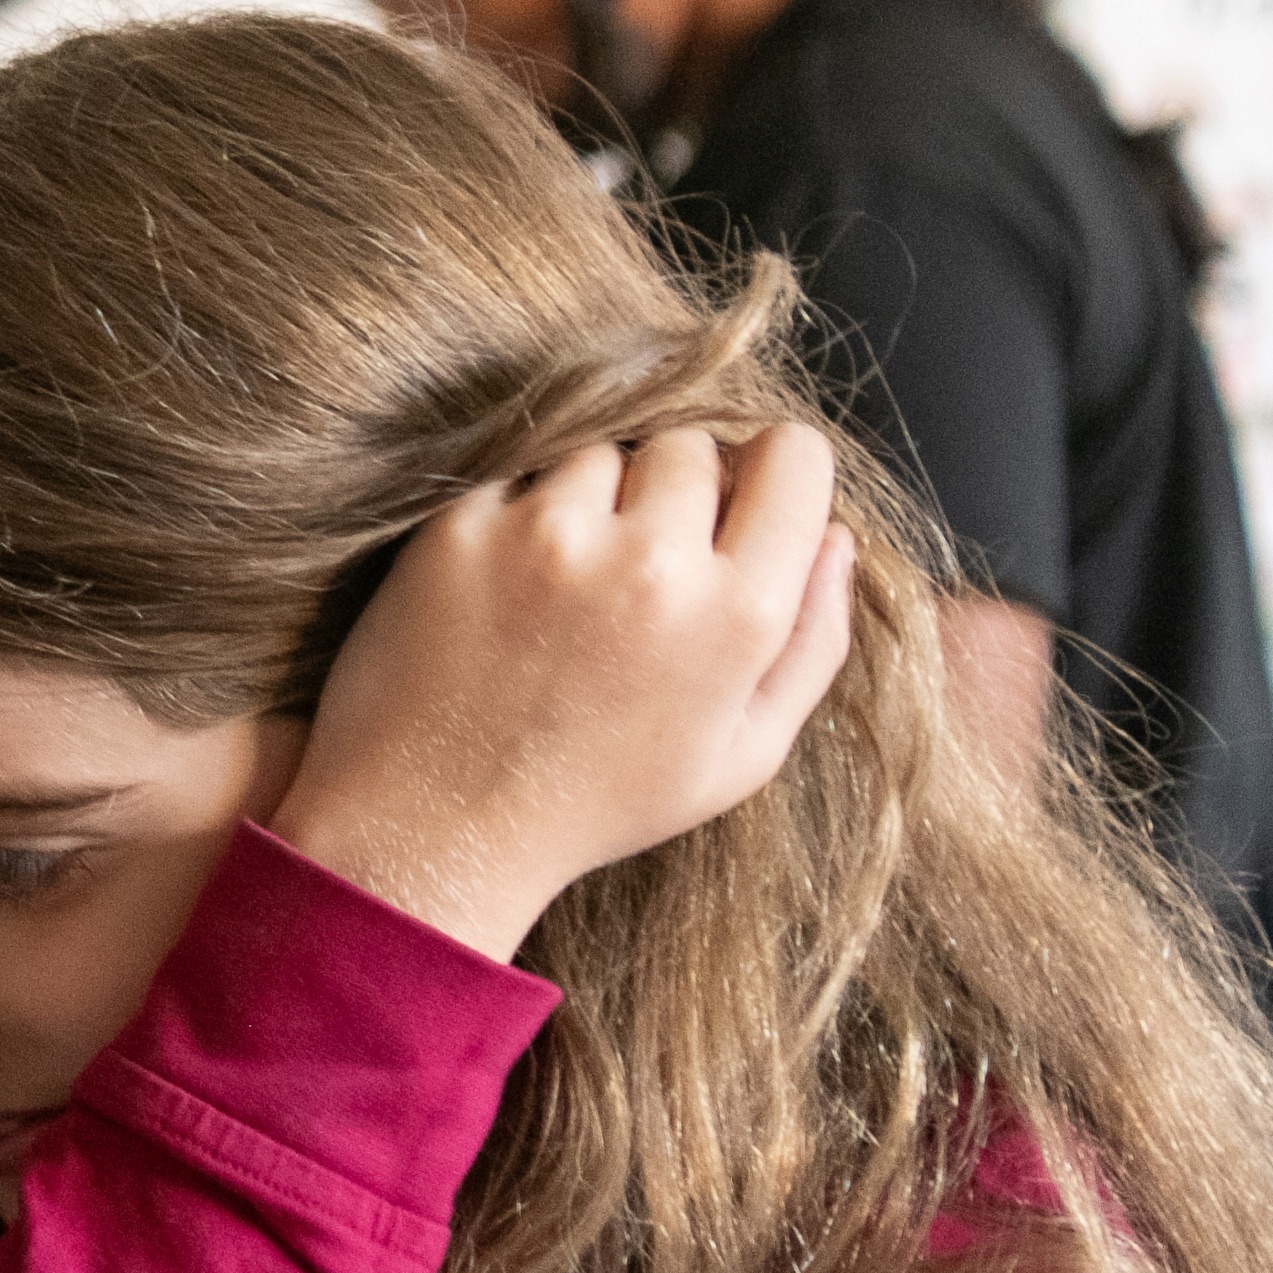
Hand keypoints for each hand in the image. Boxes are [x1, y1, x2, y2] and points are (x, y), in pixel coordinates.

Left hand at [270, 425, 856, 962]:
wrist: (435, 827)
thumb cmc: (598, 800)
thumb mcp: (743, 756)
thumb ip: (814, 641)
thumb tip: (837, 536)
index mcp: (737, 614)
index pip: (792, 457)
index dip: (774, 475)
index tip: (744, 507)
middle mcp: (648, 559)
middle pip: (693, 445)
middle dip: (681, 490)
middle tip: (646, 566)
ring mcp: (547, 535)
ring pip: (604, 451)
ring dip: (599, 497)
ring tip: (574, 586)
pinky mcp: (464, 525)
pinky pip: (520, 476)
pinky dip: (523, 515)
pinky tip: (512, 591)